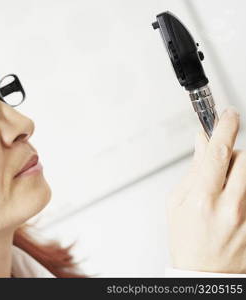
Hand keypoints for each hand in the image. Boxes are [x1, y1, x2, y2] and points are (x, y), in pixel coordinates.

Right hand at [167, 106, 245, 272]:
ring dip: (241, 171)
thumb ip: (193, 170)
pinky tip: (234, 201)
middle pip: (244, 158)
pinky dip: (245, 187)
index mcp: (202, 200)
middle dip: (233, 153)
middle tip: (221, 163)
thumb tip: (201, 142)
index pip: (217, 153)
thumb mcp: (176, 203)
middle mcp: (230, 207)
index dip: (223, 128)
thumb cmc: (187, 241)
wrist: (206, 273)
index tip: (227, 115)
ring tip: (227, 188)